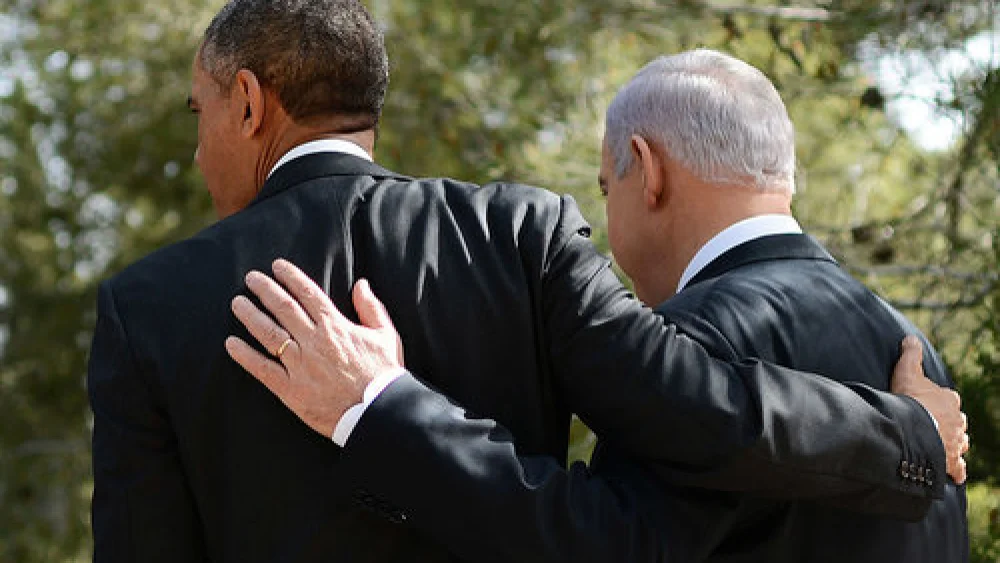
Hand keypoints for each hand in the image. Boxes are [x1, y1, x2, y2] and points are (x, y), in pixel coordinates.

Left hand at [225, 259, 403, 437]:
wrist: (378, 411)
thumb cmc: (384, 373)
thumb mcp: (386, 334)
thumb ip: (371, 307)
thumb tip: (361, 283)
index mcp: (336, 326)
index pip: (308, 293)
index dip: (290, 277)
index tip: (277, 266)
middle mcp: (314, 341)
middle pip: (284, 308)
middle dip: (265, 290)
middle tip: (250, 278)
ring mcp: (300, 364)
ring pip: (269, 333)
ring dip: (251, 316)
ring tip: (237, 303)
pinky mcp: (291, 389)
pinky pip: (262, 368)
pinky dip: (245, 355)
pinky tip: (231, 344)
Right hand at [890, 335, 968, 483]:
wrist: (912, 427)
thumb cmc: (909, 399)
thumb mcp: (906, 371)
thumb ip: (910, 355)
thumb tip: (910, 338)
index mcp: (949, 399)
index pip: (947, 399)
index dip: (936, 402)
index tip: (925, 404)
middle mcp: (958, 421)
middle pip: (956, 421)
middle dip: (948, 424)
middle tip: (931, 425)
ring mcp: (956, 441)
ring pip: (959, 442)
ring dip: (953, 444)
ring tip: (941, 446)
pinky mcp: (952, 460)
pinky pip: (959, 468)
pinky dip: (957, 470)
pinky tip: (953, 472)